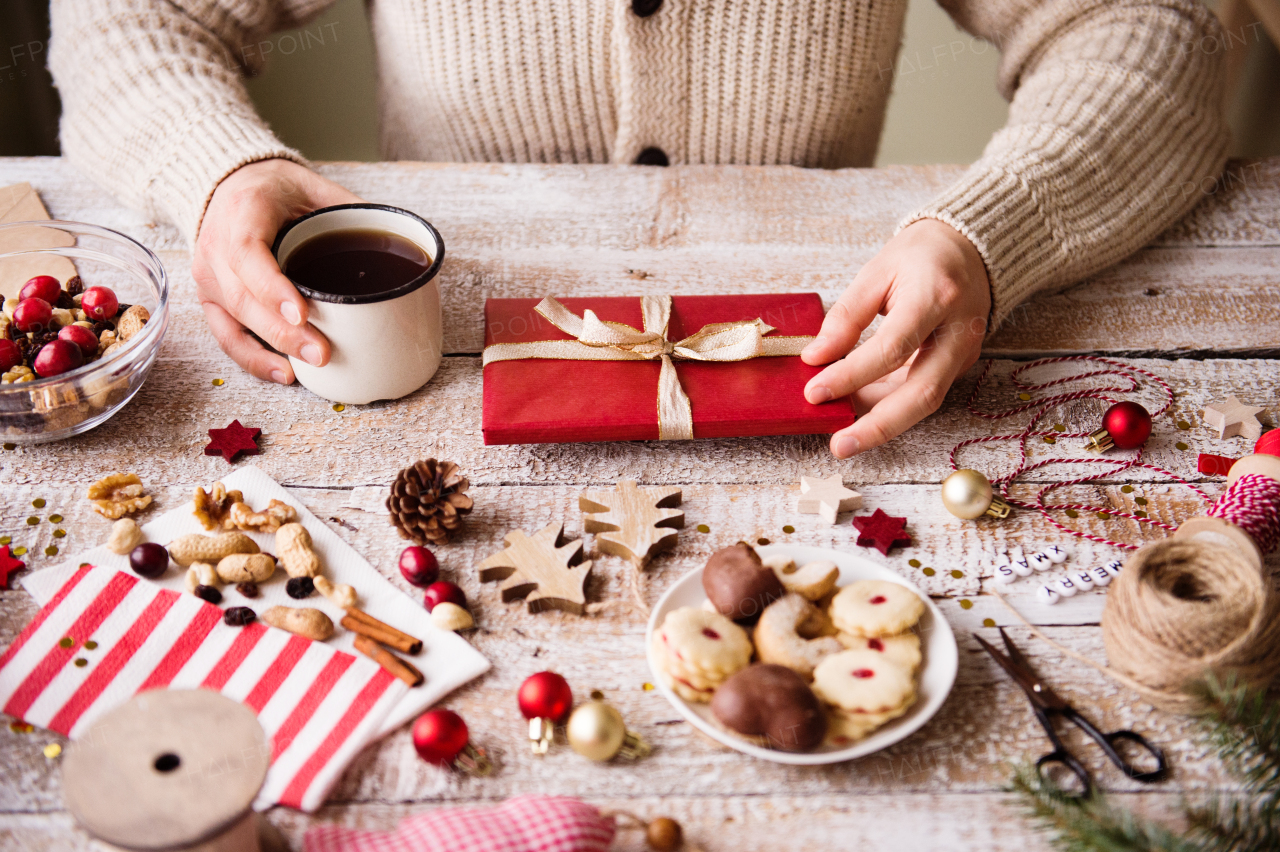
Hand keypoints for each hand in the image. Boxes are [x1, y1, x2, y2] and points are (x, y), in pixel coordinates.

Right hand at [192, 158, 361, 382]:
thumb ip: (350, 210)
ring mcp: (209, 275)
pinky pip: (225, 335)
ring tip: (306, 368)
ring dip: (270, 349)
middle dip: (282, 332)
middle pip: (243, 297)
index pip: (247, 253)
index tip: (301, 313)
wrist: (232, 185)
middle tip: (321, 353)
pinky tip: (282, 373)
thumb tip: (401, 238)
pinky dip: (252, 358)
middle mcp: (216, 244)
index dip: (272, 287)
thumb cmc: (277, 188)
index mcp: (243, 211)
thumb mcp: (313, 186)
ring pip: (234, 320)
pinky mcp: (210, 298)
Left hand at [801, 219, 990, 458]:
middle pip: (922, 394)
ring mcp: (965, 351)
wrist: (969, 248)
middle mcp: (959, 331)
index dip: (851, 375)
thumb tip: (816, 358)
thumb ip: (846, 317)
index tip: (814, 392)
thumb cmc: (921, 256)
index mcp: (936, 297)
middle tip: (839, 446)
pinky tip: (860, 405)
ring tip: (840, 427)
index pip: (892, 349)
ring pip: (925, 401)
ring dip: (880, 419)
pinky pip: (923, 392)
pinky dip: (890, 403)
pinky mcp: (960, 364)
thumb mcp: (876, 272)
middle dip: (878, 427)